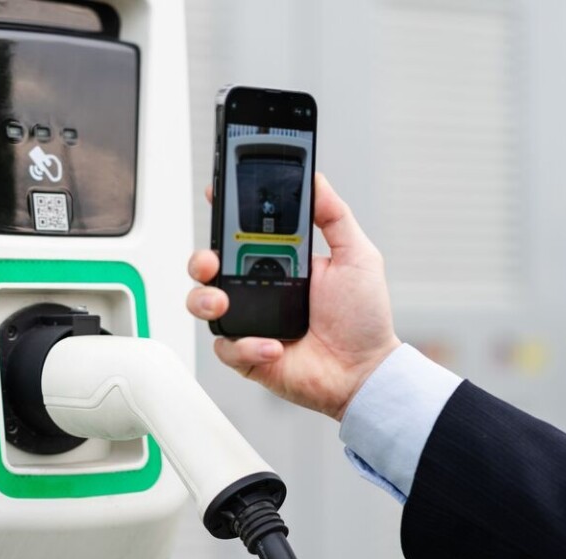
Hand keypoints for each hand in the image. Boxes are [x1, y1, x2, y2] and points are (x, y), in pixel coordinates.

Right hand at [187, 174, 400, 420]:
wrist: (365, 371)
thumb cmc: (363, 319)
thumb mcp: (357, 256)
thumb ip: (335, 216)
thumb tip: (317, 179)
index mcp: (277, 262)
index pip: (239, 233)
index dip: (222, 215)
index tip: (215, 196)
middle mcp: (256, 289)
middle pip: (209, 266)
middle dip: (200, 259)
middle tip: (211, 260)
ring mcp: (248, 322)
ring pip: (202, 304)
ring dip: (205, 300)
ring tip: (223, 303)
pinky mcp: (247, 356)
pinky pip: (227, 347)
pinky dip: (246, 345)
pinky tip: (273, 345)